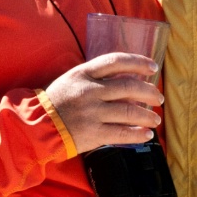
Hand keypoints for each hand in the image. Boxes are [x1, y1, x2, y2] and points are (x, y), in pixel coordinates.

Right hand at [44, 52, 163, 153]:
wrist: (37, 125)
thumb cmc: (58, 100)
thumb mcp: (74, 79)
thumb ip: (97, 77)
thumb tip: (129, 80)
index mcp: (85, 73)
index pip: (116, 61)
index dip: (138, 62)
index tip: (153, 67)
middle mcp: (90, 91)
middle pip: (129, 87)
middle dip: (149, 92)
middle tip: (159, 98)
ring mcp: (92, 113)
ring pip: (129, 112)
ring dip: (147, 116)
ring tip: (155, 119)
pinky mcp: (93, 133)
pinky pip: (121, 133)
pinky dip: (137, 134)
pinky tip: (146, 135)